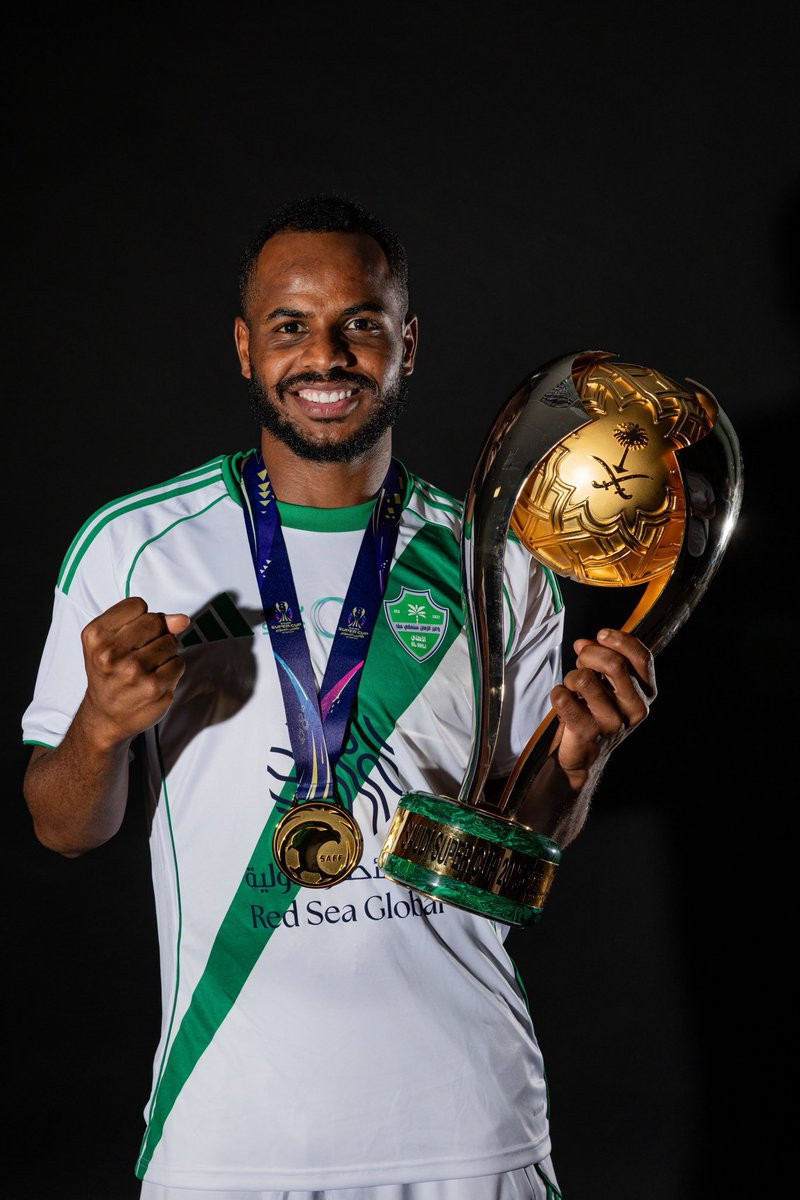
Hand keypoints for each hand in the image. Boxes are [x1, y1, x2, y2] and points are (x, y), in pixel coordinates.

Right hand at [80, 597, 189, 749]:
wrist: (105, 717)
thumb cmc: (110, 674)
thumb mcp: (113, 641)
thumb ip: (146, 622)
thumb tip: (181, 620)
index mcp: (96, 635)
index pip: (137, 604)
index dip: (139, 618)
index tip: (130, 636)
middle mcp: (110, 653)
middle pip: (155, 621)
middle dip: (155, 634)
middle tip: (138, 654)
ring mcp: (133, 671)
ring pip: (170, 642)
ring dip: (165, 653)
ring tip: (146, 668)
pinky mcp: (154, 687)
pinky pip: (179, 663)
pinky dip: (172, 670)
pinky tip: (155, 679)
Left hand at [549, 628, 655, 787]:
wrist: (585, 756)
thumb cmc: (597, 713)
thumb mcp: (609, 685)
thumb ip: (603, 660)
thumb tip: (584, 643)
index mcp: (646, 693)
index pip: (642, 658)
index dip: (620, 640)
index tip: (601, 635)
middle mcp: (635, 709)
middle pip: (614, 664)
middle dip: (589, 655)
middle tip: (581, 663)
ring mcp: (613, 722)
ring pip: (584, 678)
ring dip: (571, 677)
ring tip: (573, 688)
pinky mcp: (588, 732)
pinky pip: (563, 697)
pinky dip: (557, 693)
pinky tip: (564, 702)